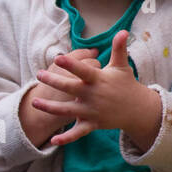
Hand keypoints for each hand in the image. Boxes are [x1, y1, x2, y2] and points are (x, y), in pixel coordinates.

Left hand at [31, 31, 161, 149]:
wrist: (136, 109)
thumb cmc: (125, 83)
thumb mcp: (121, 66)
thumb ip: (119, 48)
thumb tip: (123, 31)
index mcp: (99, 80)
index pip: (83, 71)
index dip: (71, 64)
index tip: (58, 58)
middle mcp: (93, 96)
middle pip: (70, 88)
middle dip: (54, 82)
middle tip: (39, 74)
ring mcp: (92, 111)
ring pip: (67, 110)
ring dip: (50, 108)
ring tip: (34, 102)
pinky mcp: (92, 124)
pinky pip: (77, 133)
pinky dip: (66, 138)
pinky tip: (53, 140)